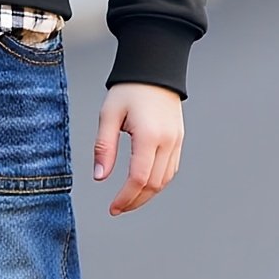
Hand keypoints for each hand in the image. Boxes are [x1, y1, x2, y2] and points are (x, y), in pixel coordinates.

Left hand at [93, 82, 183, 214]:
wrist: (154, 70)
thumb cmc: (128, 89)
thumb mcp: (109, 115)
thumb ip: (104, 147)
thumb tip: (100, 177)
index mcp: (149, 135)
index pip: (139, 178)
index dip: (126, 197)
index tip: (113, 208)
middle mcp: (167, 141)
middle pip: (154, 184)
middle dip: (135, 201)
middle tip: (117, 208)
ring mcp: (176, 141)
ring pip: (165, 180)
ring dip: (147, 194)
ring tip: (128, 200)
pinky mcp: (179, 140)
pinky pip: (171, 169)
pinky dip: (157, 182)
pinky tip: (143, 185)